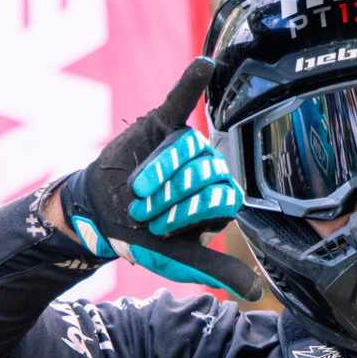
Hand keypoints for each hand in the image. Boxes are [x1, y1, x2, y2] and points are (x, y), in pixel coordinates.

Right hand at [58, 59, 263, 299]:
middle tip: (144, 211)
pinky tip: (204, 65)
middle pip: (205, 171)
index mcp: (218, 197)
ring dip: (159, 171)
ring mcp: (186, 145)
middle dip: (171, 196)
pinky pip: (181, 100)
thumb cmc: (141, 236)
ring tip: (137, 190)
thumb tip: (257, 292)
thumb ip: (216, 268)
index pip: (222, 196)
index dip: (190, 212)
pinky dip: (191, 82)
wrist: (99, 213)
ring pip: (187, 148)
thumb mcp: (177, 258)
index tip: (163, 227)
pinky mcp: (162, 123)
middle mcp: (208, 168)